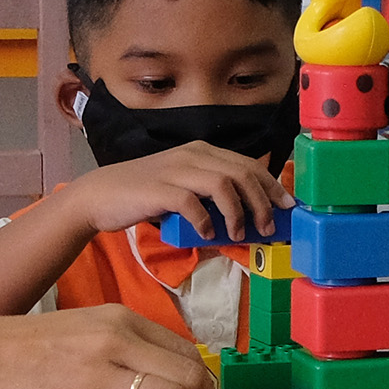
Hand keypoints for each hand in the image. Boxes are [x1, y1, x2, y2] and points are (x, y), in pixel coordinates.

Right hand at [72, 142, 288, 246]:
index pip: (248, 164)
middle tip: (268, 227)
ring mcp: (175, 170)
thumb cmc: (146, 195)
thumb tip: (246, 219)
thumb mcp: (185, 188)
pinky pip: (192, 203)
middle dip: (261, 202)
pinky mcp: (159, 189)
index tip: (286, 206)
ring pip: (223, 184)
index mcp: (202, 152)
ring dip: (237, 213)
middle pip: (241, 173)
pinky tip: (207, 236)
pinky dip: (205, 221)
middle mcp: (192, 155)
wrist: (101, 195)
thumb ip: (212, 196)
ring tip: (238, 234)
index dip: (271, 185)